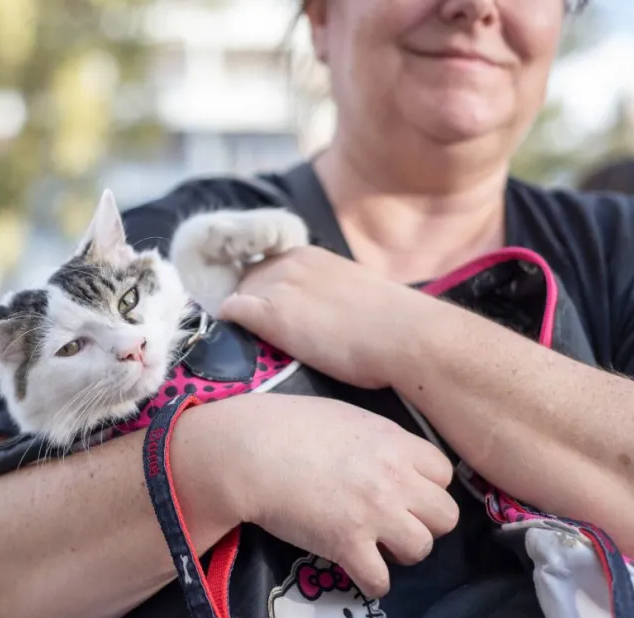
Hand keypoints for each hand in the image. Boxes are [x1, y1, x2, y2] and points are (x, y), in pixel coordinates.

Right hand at [196, 393, 458, 598]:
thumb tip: (387, 452)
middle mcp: (394, 479)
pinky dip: (371, 580)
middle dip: (422, 521)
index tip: (403, 490)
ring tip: (375, 545)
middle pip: (445, 516)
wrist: (248, 450)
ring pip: (421, 549)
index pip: (443, 474)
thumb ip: (377, 437)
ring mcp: (374, 514)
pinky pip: (381, 580)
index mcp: (395, 442)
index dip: (425, 485)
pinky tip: (356, 567)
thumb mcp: (344, 415)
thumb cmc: (286, 424)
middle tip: (393, 521)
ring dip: (400, 551)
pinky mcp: (347, 545)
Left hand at [218, 245, 431, 388]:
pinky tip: (235, 345)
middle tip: (256, 336)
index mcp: (308, 255)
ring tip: (247, 345)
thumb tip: (321, 314)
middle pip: (245, 281)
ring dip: (238, 319)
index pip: (266, 269)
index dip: (263, 294)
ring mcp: (277, 286)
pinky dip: (228, 326)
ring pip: (235, 296)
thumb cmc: (392, 325)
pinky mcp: (270, 313)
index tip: (269, 316)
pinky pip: (230, 311)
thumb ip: (328, 294)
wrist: (405, 336)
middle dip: (248, 306)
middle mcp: (287, 263)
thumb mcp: (353, 294)